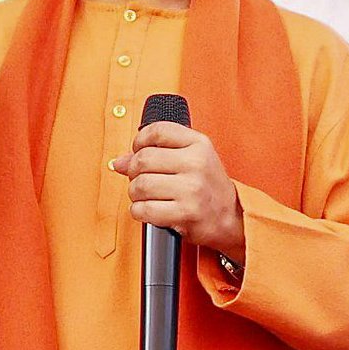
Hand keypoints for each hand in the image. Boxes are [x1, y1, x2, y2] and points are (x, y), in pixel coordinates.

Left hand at [113, 121, 245, 260]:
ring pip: (140, 185)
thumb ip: (156, 154)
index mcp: (199, 144)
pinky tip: (148, 209)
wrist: (230, 218)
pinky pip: (144, 209)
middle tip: (140, 178)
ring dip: (135, 193)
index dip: (139, 141)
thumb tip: (118, 162)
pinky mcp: (186, 213)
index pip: (157, 131)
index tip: (138, 150)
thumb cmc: (207, 187)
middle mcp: (197, 163)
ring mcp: (192, 188)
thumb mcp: (191, 160)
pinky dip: (139, 211)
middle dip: (133, 171)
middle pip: (143, 159)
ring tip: (145, 196)